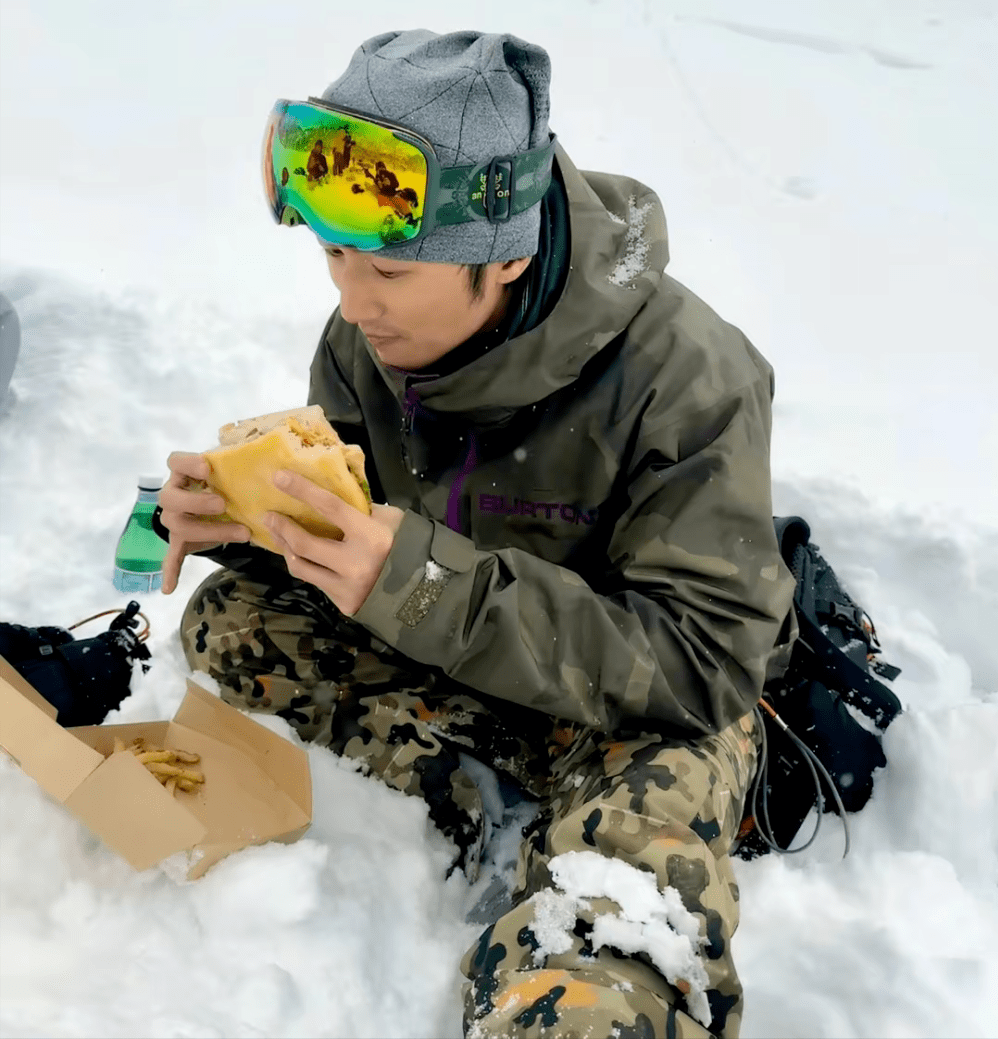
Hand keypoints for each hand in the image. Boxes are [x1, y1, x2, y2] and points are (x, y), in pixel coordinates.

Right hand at [159, 451, 250, 594]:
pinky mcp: (180, 540)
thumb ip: (235, 457)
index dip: (188, 464)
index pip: (175, 461)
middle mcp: (173, 494)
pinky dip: (171, 570)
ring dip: (211, 532)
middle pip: (172, 499)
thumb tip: (257, 438)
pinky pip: (172, 556)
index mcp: (183, 472)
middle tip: (223, 504)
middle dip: (197, 502)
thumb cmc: (223, 481)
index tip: (208, 467)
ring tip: (242, 535)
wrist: (214, 504)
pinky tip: (169, 587)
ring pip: (180, 526)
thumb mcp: (228, 467)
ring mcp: (175, 519)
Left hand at [265, 469, 403, 615]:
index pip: (330, 507)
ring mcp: (346, 586)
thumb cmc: (405, 547)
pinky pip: (314, 582)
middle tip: (269, 515)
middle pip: (305, 544)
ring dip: (285, 549)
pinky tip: (298, 556)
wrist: (421, 590)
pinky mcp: (342, 603)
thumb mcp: (391, 521)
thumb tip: (335, 492)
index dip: (302, 490)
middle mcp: (355, 563)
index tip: (280, 478)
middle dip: (282, 528)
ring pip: (301, 567)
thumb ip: (363, 509)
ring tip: (278, 536)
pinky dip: (304, 566)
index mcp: (370, 536)